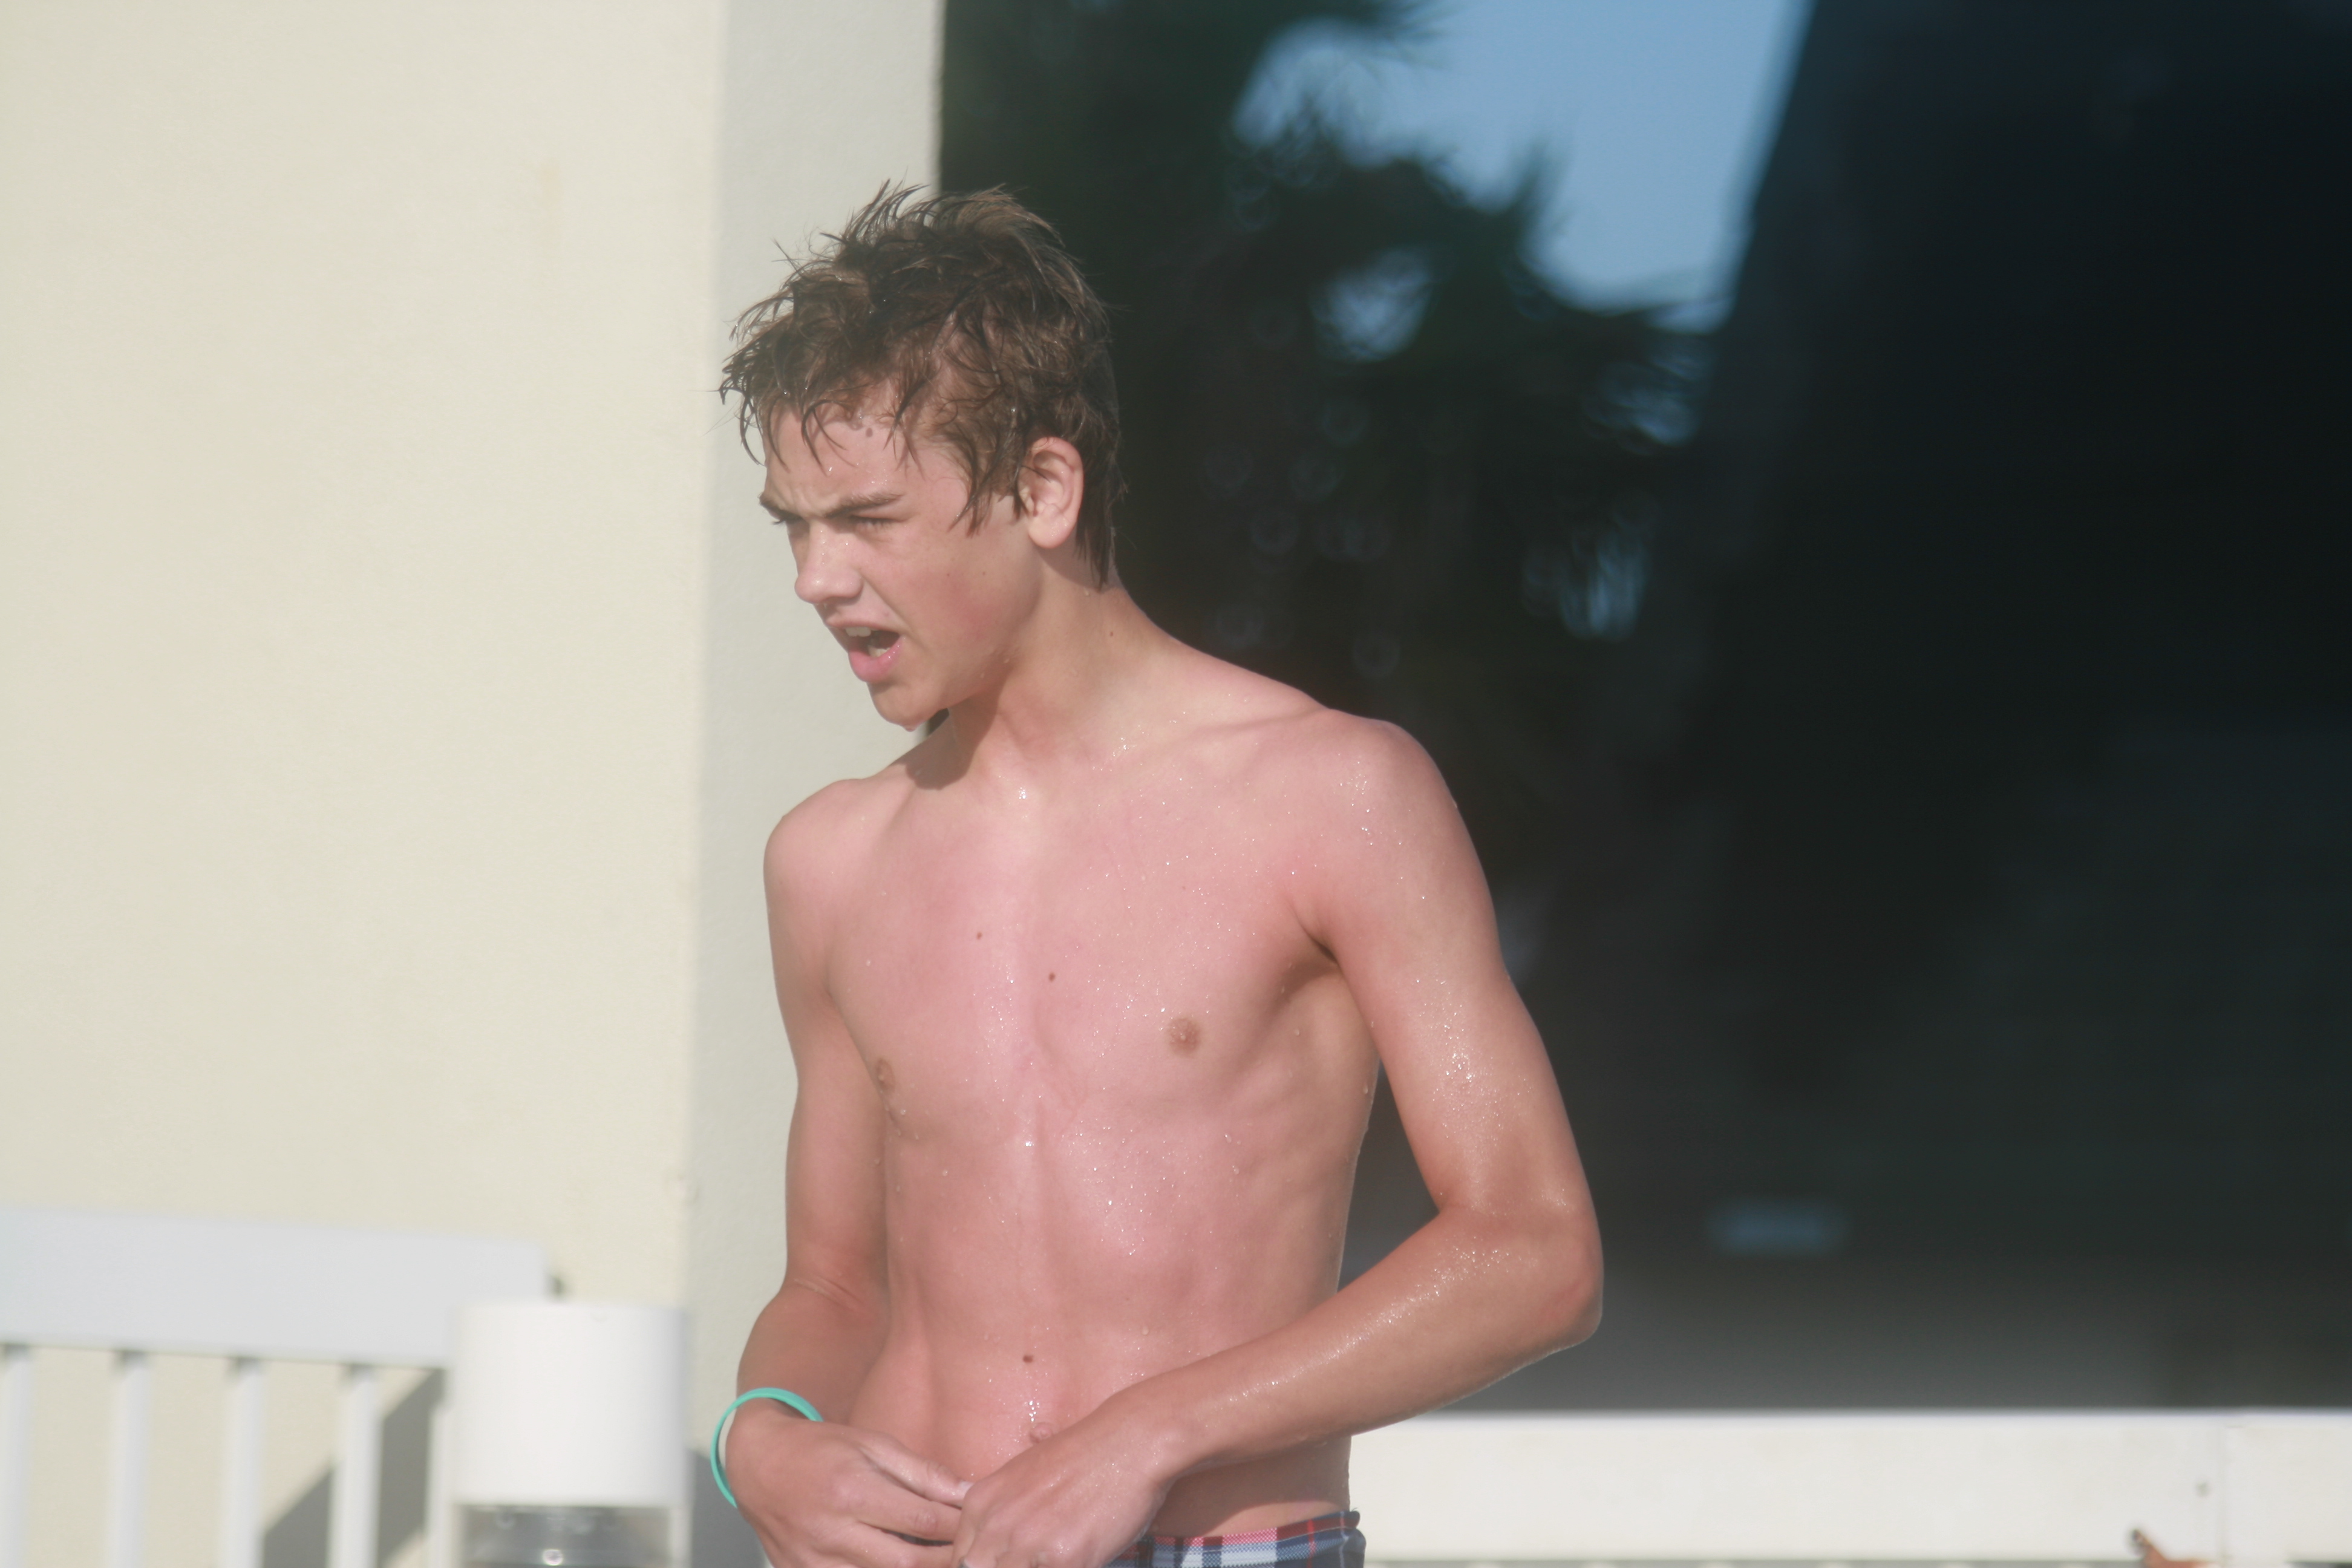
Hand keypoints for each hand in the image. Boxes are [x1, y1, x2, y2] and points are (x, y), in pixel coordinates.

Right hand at [728, 1402, 969, 1567]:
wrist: (759, 1466)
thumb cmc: (822, 1449)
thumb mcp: (873, 1444)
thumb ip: (922, 1473)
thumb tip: (967, 1494)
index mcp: (852, 1492)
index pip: (922, 1523)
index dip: (958, 1527)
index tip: (979, 1523)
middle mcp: (831, 1533)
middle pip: (907, 1564)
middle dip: (946, 1561)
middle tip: (970, 1552)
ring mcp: (814, 1563)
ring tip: (940, 1561)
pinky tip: (901, 1564)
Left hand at [951, 1406, 1173, 1567]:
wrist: (1130, 1441)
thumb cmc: (1084, 1456)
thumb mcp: (1023, 1471)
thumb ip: (1000, 1507)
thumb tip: (989, 1542)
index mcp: (980, 1503)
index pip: (959, 1562)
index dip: (983, 1567)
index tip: (1009, 1561)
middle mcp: (996, 1524)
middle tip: (1035, 1560)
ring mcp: (1028, 1544)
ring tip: (1059, 1557)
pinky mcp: (1065, 1559)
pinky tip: (1081, 1558)